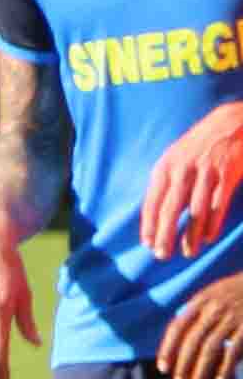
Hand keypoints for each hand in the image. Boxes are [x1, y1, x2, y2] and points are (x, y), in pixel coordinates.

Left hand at [154, 108, 242, 260]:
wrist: (232, 122)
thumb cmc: (200, 144)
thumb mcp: (176, 156)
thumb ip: (167, 180)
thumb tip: (157, 210)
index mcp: (165, 166)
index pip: (152, 200)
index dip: (149, 224)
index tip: (147, 243)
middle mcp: (182, 170)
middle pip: (170, 209)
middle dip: (165, 235)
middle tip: (161, 255)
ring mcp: (206, 172)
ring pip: (195, 211)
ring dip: (191, 235)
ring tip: (187, 252)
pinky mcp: (227, 174)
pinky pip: (218, 204)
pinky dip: (212, 223)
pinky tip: (208, 238)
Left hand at [167, 283, 242, 378]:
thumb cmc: (236, 292)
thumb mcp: (213, 295)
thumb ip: (196, 314)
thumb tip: (179, 342)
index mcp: (200, 301)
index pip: (177, 327)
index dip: (168, 349)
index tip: (163, 368)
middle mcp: (214, 309)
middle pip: (192, 341)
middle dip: (183, 364)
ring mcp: (232, 318)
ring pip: (210, 348)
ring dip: (200, 370)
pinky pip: (233, 350)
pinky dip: (225, 367)